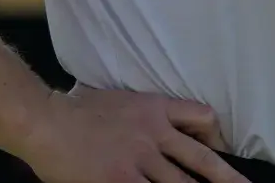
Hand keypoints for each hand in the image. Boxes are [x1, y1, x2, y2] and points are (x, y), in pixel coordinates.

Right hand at [20, 84, 248, 182]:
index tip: (224, 153)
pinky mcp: (122, 181)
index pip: (200, 118)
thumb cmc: (75, 110)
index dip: (217, 139)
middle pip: (202, 162)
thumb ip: (141, 114)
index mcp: (154, 110)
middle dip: (227, 180)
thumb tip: (156, 132)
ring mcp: (140, 161)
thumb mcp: (118, 99)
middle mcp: (155, 135)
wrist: (47, 121)